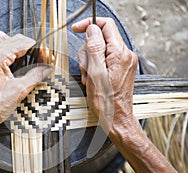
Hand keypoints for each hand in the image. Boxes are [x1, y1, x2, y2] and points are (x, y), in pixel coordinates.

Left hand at [0, 31, 51, 135]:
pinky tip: (5, 58)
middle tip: (38, 58)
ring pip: (1, 39)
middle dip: (28, 47)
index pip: (22, 43)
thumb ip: (35, 76)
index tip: (44, 55)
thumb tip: (46, 69)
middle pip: (13, 38)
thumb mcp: (19, 91)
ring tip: (23, 57)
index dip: (37, 49)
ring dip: (13, 45)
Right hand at [72, 18, 137, 133]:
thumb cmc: (106, 102)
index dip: (89, 24)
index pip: (106, 25)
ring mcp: (123, 61)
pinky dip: (94, 67)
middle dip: (87, 52)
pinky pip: (103, 59)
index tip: (76, 29)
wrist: (115, 118)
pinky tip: (94, 79)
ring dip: (89, 62)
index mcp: (120, 54)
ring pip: (99, 50)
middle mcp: (125, 55)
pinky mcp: (119, 68)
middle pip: (100, 39)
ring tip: (90, 78)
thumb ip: (94, 49)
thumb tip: (92, 29)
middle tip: (86, 68)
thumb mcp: (96, 74)